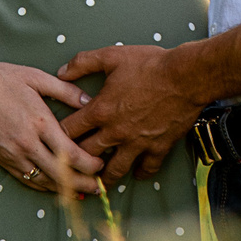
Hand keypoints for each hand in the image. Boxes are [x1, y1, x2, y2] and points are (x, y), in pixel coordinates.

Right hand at [0, 62, 105, 200]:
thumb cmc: (0, 79)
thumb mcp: (35, 77)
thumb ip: (65, 90)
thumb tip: (89, 101)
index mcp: (39, 122)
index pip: (71, 154)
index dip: (90, 164)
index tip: (102, 165)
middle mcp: (27, 143)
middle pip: (62, 174)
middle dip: (84, 183)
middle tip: (100, 187)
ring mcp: (13, 155)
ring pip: (45, 181)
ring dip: (66, 189)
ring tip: (84, 192)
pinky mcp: (2, 160)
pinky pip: (28, 180)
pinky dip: (44, 186)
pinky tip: (56, 188)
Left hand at [56, 44, 204, 182]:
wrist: (186, 76)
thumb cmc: (150, 64)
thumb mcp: (112, 56)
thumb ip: (83, 62)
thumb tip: (61, 72)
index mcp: (101, 111)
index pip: (69, 130)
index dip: (57, 135)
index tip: (53, 140)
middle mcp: (116, 132)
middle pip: (88, 155)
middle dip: (76, 162)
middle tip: (70, 168)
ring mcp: (138, 142)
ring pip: (115, 169)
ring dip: (105, 177)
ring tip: (98, 184)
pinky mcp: (159, 147)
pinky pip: (147, 168)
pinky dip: (141, 173)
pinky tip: (137, 174)